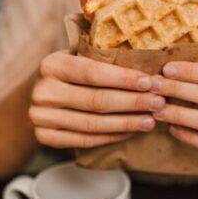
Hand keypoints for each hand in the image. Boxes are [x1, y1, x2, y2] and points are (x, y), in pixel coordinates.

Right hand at [29, 52, 164, 148]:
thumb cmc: (70, 74)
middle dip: (132, 102)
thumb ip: (103, 59)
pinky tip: (131, 131)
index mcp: (52, 64)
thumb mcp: (78, 57)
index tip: (149, 82)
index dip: (124, 79)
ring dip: (126, 123)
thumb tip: (149, 67)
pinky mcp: (45, 137)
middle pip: (96, 100)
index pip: (93, 73)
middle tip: (158, 102)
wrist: (39, 95)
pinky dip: (111, 136)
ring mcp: (40, 117)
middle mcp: (43, 91)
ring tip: (150, 120)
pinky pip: (85, 140)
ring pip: (92, 124)